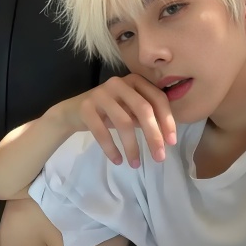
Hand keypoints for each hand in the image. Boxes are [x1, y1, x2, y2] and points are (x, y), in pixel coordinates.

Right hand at [55, 74, 175, 167]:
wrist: (74, 111)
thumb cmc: (111, 111)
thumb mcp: (132, 109)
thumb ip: (149, 116)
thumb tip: (168, 137)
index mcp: (136, 81)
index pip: (158, 99)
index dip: (167, 121)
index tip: (171, 142)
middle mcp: (119, 83)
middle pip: (143, 109)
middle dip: (153, 135)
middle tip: (160, 157)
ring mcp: (101, 93)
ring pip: (124, 122)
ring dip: (132, 147)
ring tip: (136, 164)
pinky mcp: (86, 107)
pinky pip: (102, 131)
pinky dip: (111, 148)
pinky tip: (118, 160)